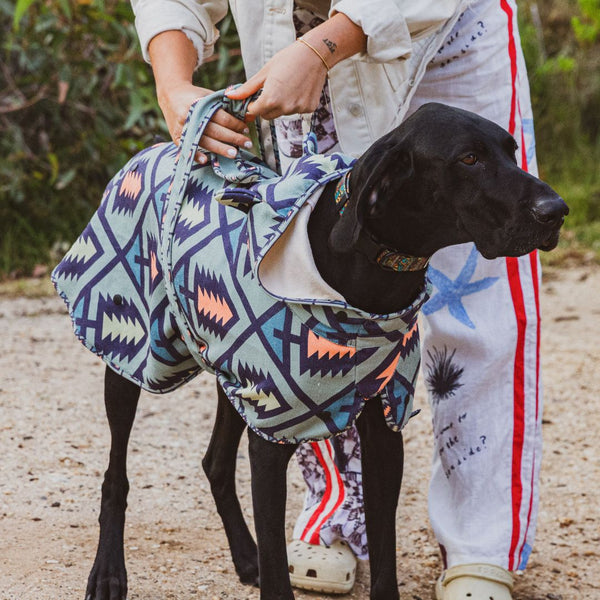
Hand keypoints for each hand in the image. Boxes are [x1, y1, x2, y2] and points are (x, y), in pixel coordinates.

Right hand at [158, 82, 252, 162]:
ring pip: (205, 141)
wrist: (171, 95)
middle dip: (234, 138)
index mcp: (200, 104)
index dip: (236, 124)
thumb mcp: (210, 96)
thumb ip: (226, 106)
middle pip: (216, 131)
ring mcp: (184, 128)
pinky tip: (205, 160)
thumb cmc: (196, 97)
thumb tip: (248, 117)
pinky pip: (188, 149)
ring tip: (234, 154)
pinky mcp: (177, 137)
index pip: (222, 117)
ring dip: (221, 149)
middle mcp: (191, 116)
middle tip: (247, 144)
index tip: (246, 130)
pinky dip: (195, 155)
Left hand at [226, 12, 365, 120]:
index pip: (254, 112)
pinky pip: (296, 110)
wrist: (314, 54)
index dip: (251, 106)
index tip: (252, 100)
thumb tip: (229, 96)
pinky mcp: (309, 109)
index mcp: (270, 99)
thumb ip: (247, 88)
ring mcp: (298, 110)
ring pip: (282, 113)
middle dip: (265, 106)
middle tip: (271, 89)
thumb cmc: (287, 59)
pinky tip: (299, 88)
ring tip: (288, 86)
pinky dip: (295, 103)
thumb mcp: (264, 73)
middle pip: (267, 116)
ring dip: (281, 104)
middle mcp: (284, 108)